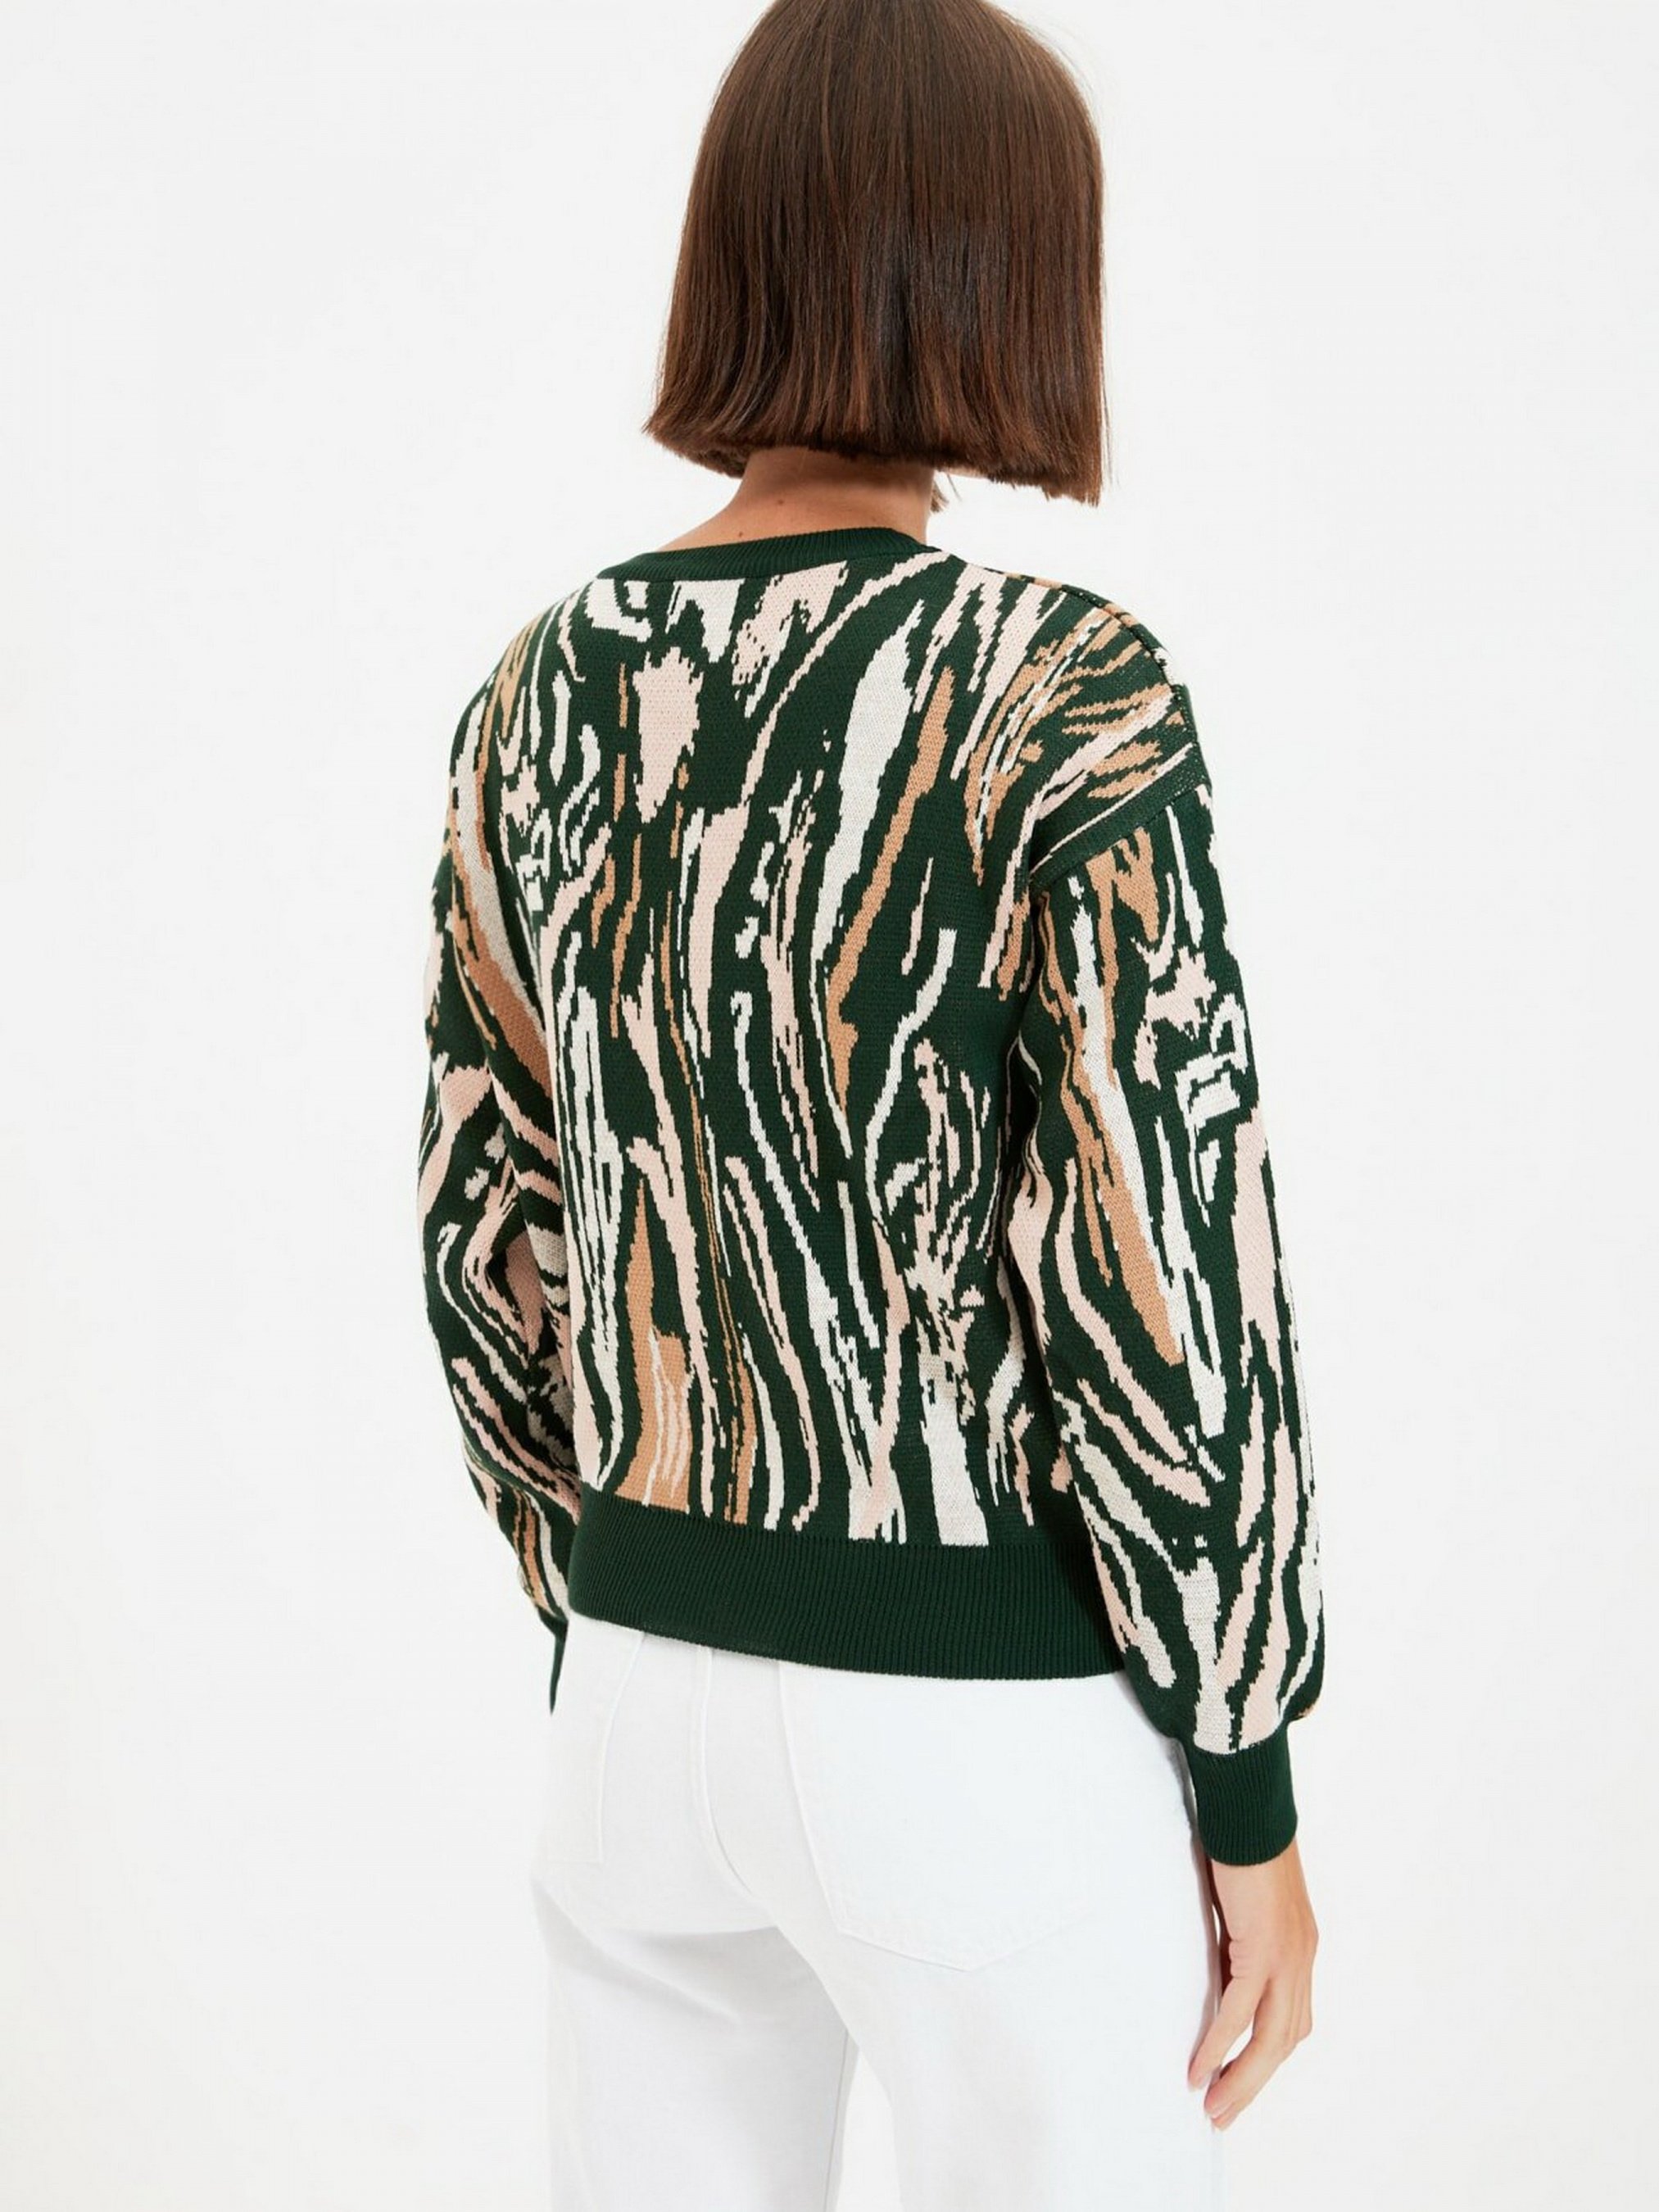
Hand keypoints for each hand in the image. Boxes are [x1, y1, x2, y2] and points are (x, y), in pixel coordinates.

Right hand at [1187, 1834, 1317, 2128]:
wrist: (1250, 1810)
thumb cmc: (1241, 1844)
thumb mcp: (1244, 1903)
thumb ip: (1240, 1936)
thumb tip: (1219, 1960)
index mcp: (1299, 1950)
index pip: (1290, 2020)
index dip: (1267, 2057)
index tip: (1239, 2082)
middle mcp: (1301, 1960)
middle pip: (1284, 2041)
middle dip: (1254, 2083)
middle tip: (1223, 2114)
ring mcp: (1288, 1957)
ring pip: (1270, 2038)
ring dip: (1242, 2078)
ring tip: (1213, 2107)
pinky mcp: (1264, 1949)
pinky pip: (1241, 2011)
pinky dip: (1221, 2044)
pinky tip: (1200, 2068)